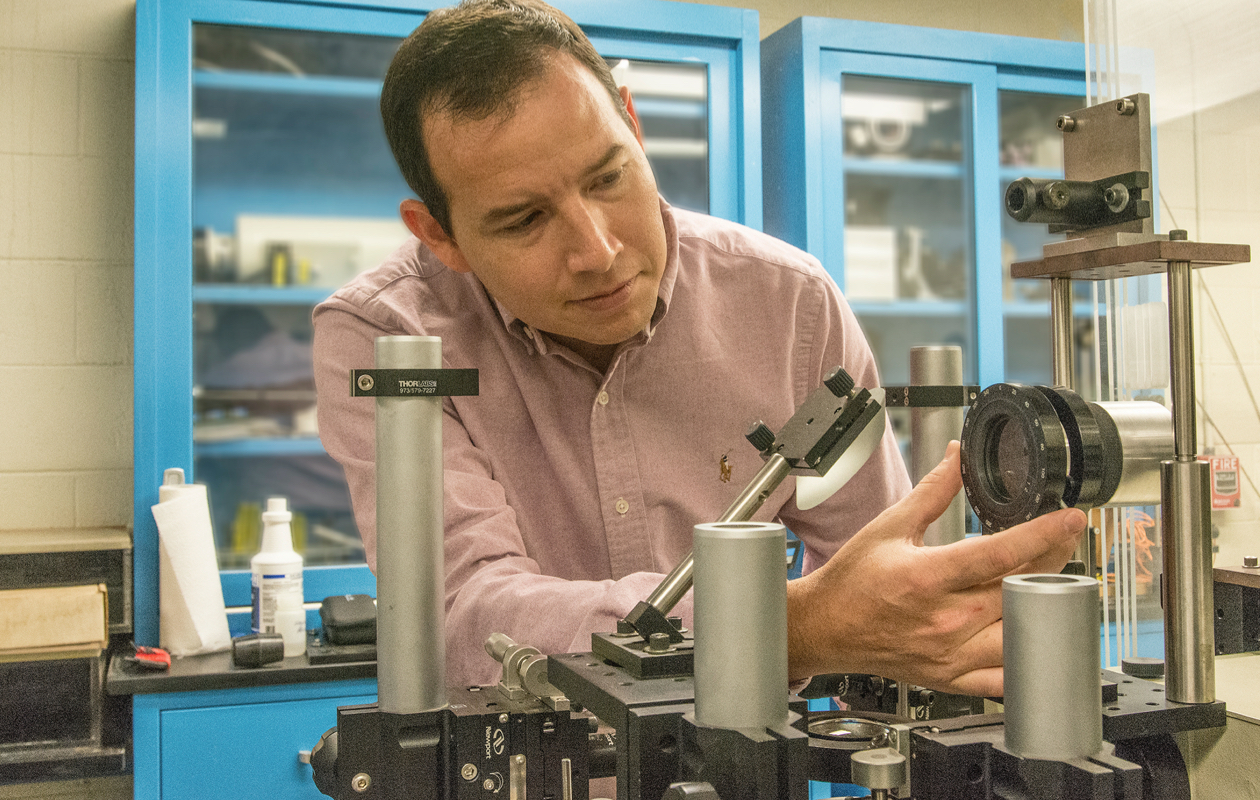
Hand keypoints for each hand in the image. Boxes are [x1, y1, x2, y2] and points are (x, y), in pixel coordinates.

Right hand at [785, 440, 1085, 695]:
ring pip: (1022, 633)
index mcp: (927, 576)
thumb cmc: (851, 581)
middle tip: (1064, 538)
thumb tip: (956, 458)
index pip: (1002, 553)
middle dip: (1054, 558)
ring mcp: (949, 653)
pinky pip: (1003, 678)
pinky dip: (1026, 658)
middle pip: (1022, 588)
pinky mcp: (950, 678)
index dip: (1045, 533)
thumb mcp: (890, 526)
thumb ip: (932, 492)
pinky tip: (1033, 634)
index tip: (1070, 518)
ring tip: (1051, 581)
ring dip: (1045, 605)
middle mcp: (943, 619)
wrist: (824, 627)